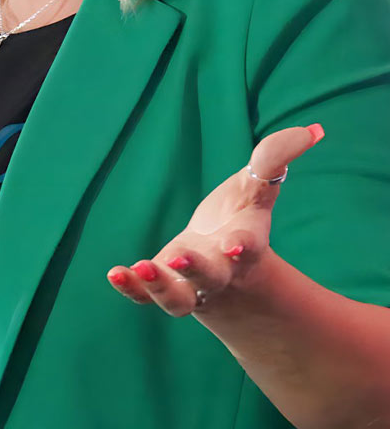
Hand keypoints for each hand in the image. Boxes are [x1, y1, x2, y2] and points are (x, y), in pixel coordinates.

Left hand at [106, 122, 325, 316]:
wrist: (223, 264)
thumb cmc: (239, 217)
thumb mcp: (255, 186)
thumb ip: (275, 158)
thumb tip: (313, 130)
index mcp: (244, 243)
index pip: (248, 246)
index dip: (243, 246)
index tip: (235, 244)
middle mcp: (218, 270)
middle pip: (211, 276)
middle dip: (198, 269)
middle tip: (180, 258)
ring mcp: (189, 284)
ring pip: (178, 298)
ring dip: (160, 286)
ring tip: (141, 268)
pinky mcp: (162, 286)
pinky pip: (146, 297)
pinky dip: (132, 289)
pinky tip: (116, 274)